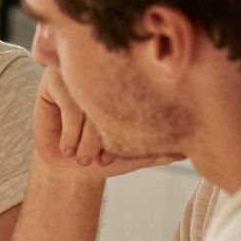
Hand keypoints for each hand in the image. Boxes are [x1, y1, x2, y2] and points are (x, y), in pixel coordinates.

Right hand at [34, 67, 183, 179]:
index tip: (119, 158)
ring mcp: (78, 72)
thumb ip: (156, 151)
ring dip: (85, 135)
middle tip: (99, 161)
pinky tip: (68, 148)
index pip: (136, 96)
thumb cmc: (102, 157)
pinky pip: (68, 100)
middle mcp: (105, 71)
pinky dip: (70, 128)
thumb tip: (186, 150)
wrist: (67, 169)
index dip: (128, 128)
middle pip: (112, 95)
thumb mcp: (132, 155)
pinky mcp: (54, 79)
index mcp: (128, 82)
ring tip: (83, 158)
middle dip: (104, 134)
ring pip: (89, 99)